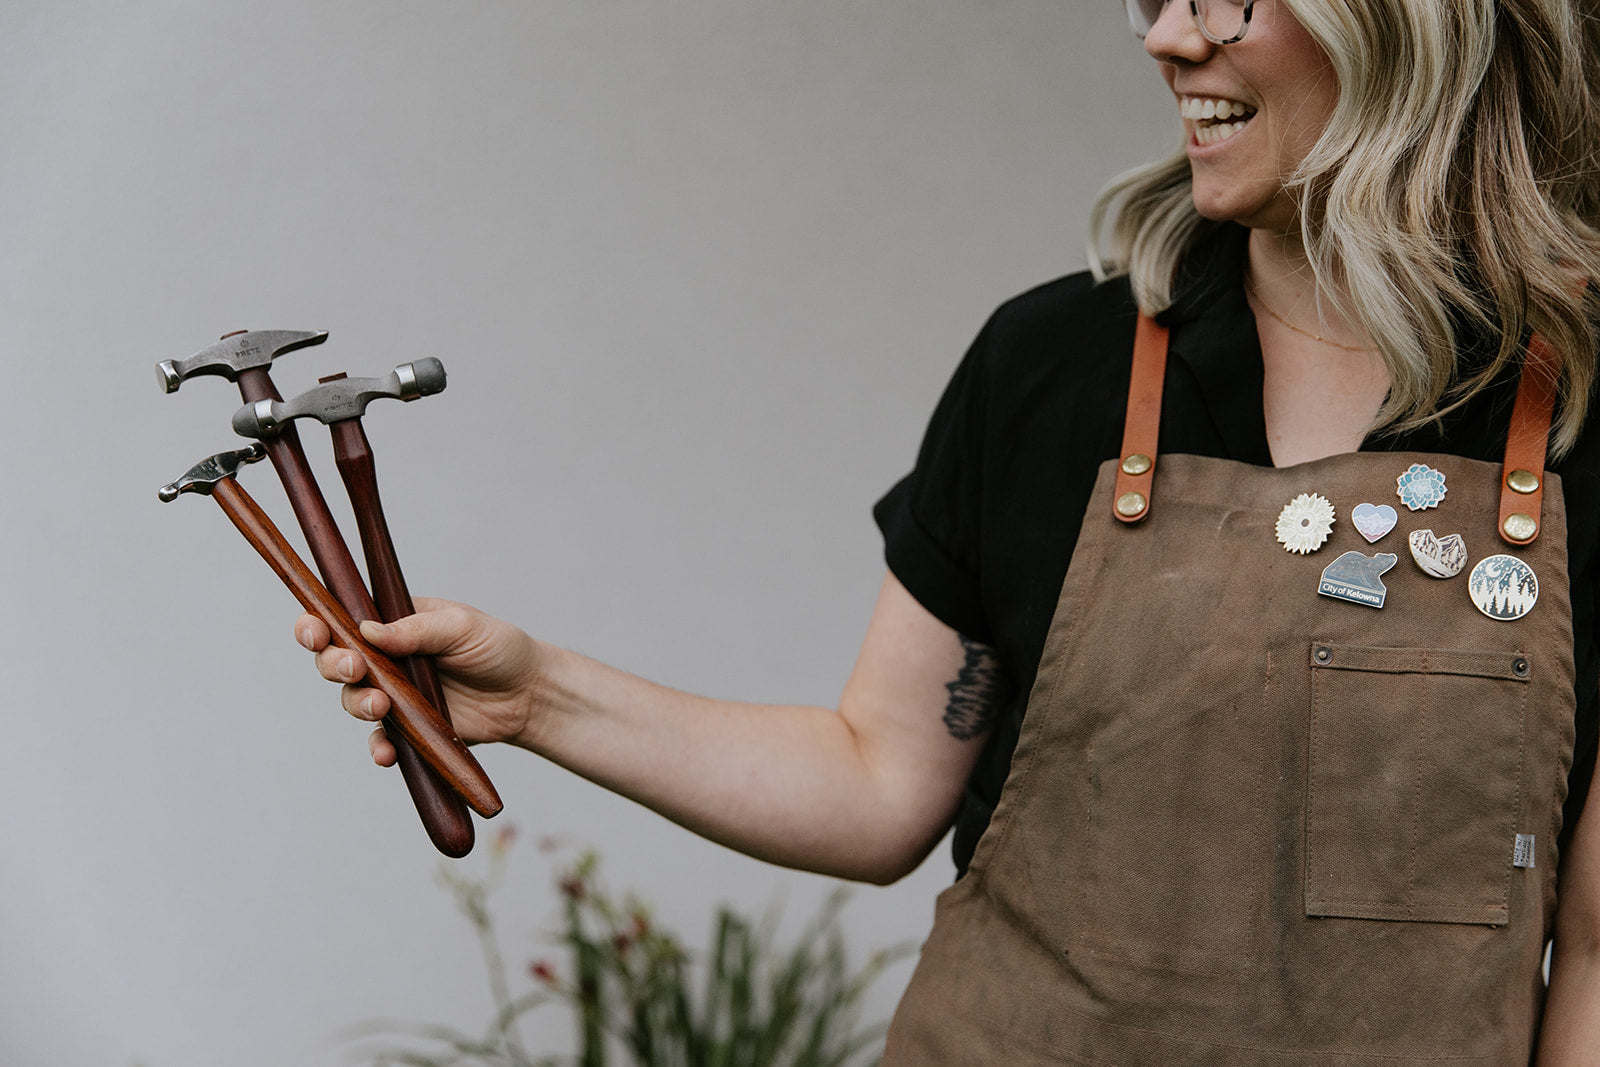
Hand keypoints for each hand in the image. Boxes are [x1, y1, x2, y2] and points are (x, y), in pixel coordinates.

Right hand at [295, 598, 544, 765]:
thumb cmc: (498, 648)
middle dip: (334, 665)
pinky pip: (382, 740)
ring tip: (381, 706)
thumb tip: (366, 630)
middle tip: (355, 669)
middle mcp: (387, 657)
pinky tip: (387, 753)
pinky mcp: (409, 727)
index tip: (315, 632)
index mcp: (394, 622)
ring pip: (354, 700)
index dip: (318, 624)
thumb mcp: (461, 627)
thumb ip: (415, 629)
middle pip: (337, 661)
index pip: (343, 619)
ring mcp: (395, 693)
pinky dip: (378, 747)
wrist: (528, 694)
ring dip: (357, 703)